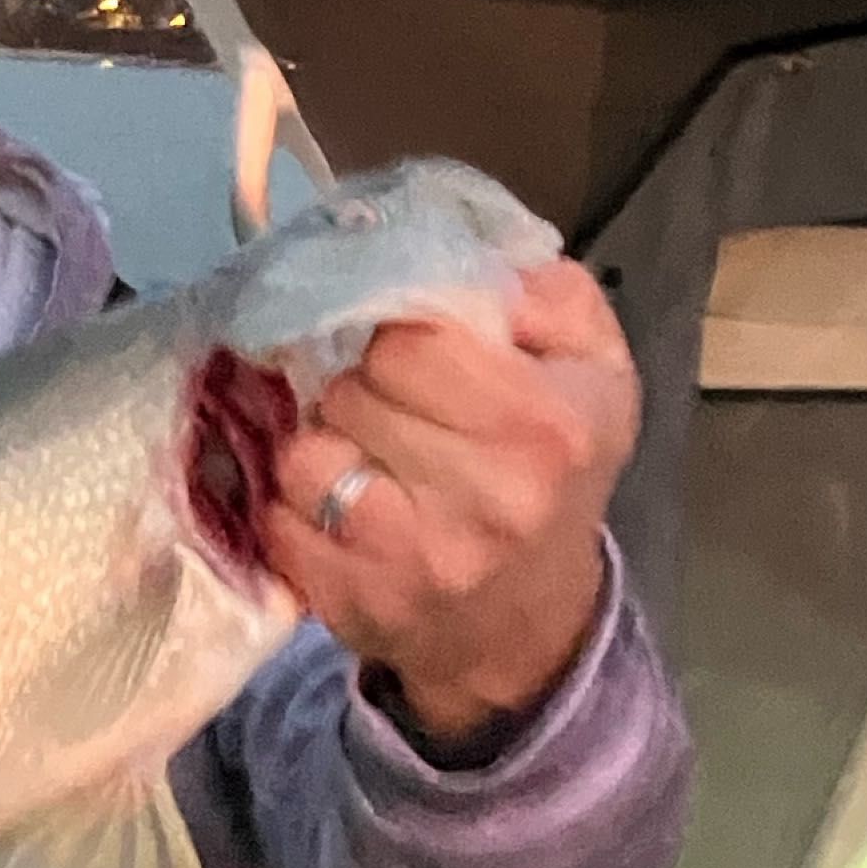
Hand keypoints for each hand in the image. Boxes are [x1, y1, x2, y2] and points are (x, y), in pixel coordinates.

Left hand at [264, 260, 640, 744]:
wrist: (528, 621)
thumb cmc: (557, 471)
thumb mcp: (590, 366)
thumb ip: (543, 290)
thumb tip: (456, 246)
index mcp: (546, 424)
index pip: (411, 340)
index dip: (398, 335)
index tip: (414, 355)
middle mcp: (488, 497)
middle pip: (352, 392)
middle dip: (361, 389)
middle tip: (389, 410)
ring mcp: (415, 559)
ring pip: (303, 454)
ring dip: (321, 445)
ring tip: (362, 457)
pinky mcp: (353, 602)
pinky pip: (275, 520)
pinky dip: (292, 507)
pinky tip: (337, 510)